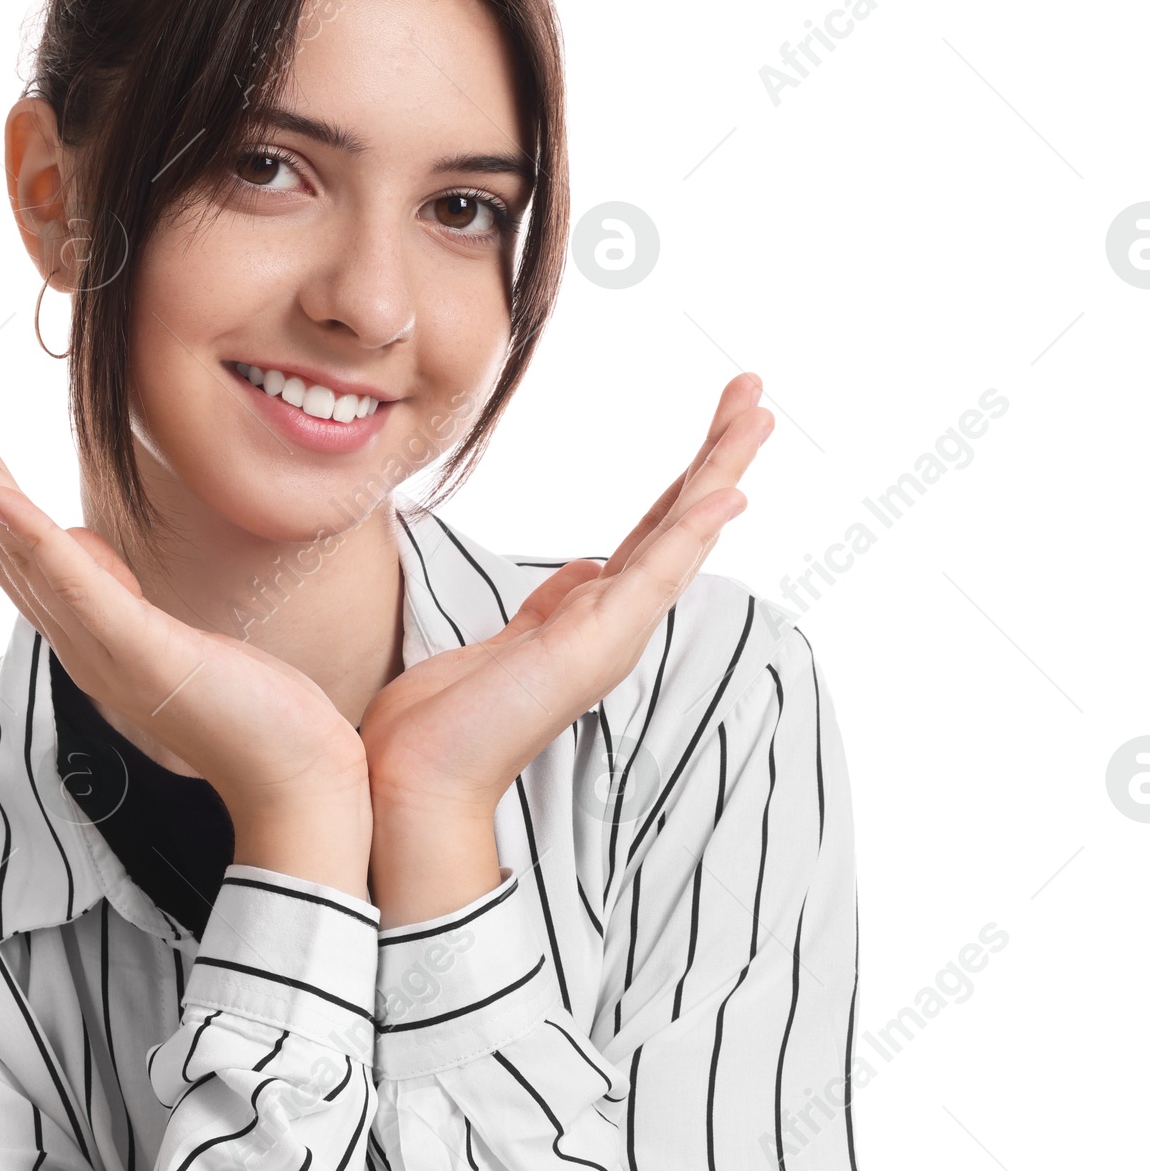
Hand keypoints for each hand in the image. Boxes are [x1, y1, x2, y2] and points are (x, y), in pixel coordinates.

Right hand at [0, 378, 370, 892]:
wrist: (295, 781)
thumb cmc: (249, 710)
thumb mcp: (168, 632)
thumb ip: (117, 595)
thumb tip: (80, 545)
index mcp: (85, 633)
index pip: (14, 548)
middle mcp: (78, 642)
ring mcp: (104, 649)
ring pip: (21, 555)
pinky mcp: (142, 653)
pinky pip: (74, 588)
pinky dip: (31, 539)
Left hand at [361, 374, 772, 923]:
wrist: (414, 778)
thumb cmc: (444, 721)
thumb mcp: (506, 638)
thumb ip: (554, 602)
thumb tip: (588, 567)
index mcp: (593, 616)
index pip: (655, 530)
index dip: (689, 477)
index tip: (720, 424)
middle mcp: (614, 623)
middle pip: (680, 521)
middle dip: (719, 454)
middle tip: (754, 392)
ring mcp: (612, 635)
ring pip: (681, 537)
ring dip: (722, 472)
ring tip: (756, 415)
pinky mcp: (595, 647)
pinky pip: (655, 576)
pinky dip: (693, 532)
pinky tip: (727, 493)